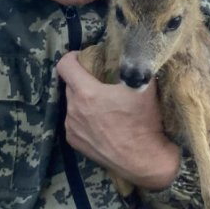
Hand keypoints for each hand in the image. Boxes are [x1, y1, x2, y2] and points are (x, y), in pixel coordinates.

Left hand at [57, 51, 180, 189]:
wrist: (145, 160)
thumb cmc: (144, 122)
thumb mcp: (145, 86)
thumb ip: (135, 63)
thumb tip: (134, 48)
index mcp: (86, 93)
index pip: (64, 65)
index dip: (74, 56)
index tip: (85, 58)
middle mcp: (73, 110)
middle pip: (70, 84)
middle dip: (83, 79)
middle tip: (102, 82)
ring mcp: (72, 128)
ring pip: (73, 105)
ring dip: (84, 101)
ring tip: (103, 105)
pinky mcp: (75, 144)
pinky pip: (75, 123)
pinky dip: (84, 118)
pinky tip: (101, 123)